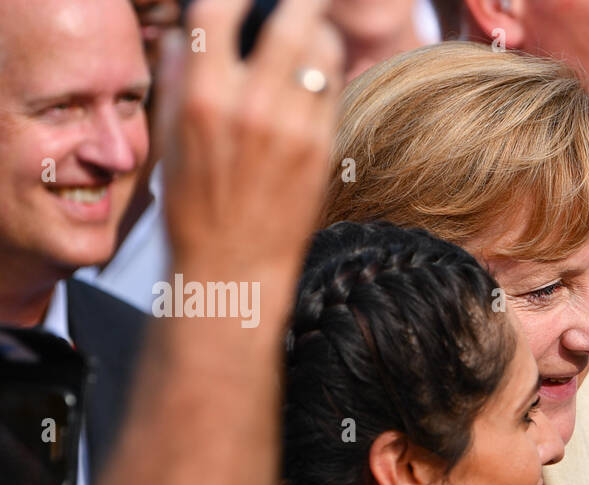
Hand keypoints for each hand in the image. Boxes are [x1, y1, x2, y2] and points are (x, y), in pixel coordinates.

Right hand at [159, 0, 342, 300]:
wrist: (233, 266)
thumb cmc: (194, 203)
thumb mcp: (168, 137)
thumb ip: (179, 77)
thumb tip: (187, 32)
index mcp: (203, 98)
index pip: (219, 11)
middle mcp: (252, 107)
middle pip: (292, 20)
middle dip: (302, 0)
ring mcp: (294, 128)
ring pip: (323, 51)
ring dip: (318, 32)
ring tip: (309, 33)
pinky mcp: (322, 148)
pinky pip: (332, 89)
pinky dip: (325, 72)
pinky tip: (315, 76)